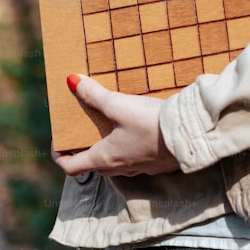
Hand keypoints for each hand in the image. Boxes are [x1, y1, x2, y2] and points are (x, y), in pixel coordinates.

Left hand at [52, 74, 180, 176]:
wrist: (190, 136)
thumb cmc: (151, 124)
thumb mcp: (118, 106)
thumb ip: (94, 94)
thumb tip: (72, 81)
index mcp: (104, 159)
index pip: (71, 167)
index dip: (59, 155)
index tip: (58, 141)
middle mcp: (119, 168)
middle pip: (93, 163)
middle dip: (84, 146)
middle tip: (83, 127)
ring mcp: (140, 167)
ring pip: (115, 160)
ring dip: (107, 145)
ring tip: (109, 123)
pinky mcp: (156, 162)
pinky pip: (135, 156)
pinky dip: (128, 143)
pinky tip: (137, 126)